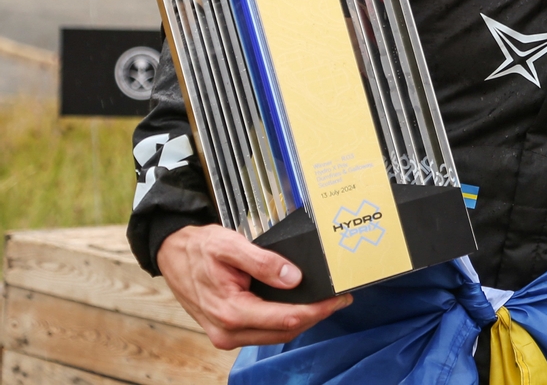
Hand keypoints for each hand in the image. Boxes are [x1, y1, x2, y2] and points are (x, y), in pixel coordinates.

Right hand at [157, 224, 350, 349]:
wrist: (171, 254)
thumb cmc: (199, 248)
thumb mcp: (230, 245)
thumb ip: (263, 262)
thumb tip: (293, 278)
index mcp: (231, 312)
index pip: (286, 319)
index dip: (318, 310)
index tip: (340, 298)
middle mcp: (228, 331)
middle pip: (285, 331)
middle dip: (316, 316)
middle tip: (340, 299)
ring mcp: (226, 334)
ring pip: (276, 335)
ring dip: (302, 320)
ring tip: (325, 302)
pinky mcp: (227, 330)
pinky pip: (263, 331)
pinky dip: (284, 321)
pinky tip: (299, 305)